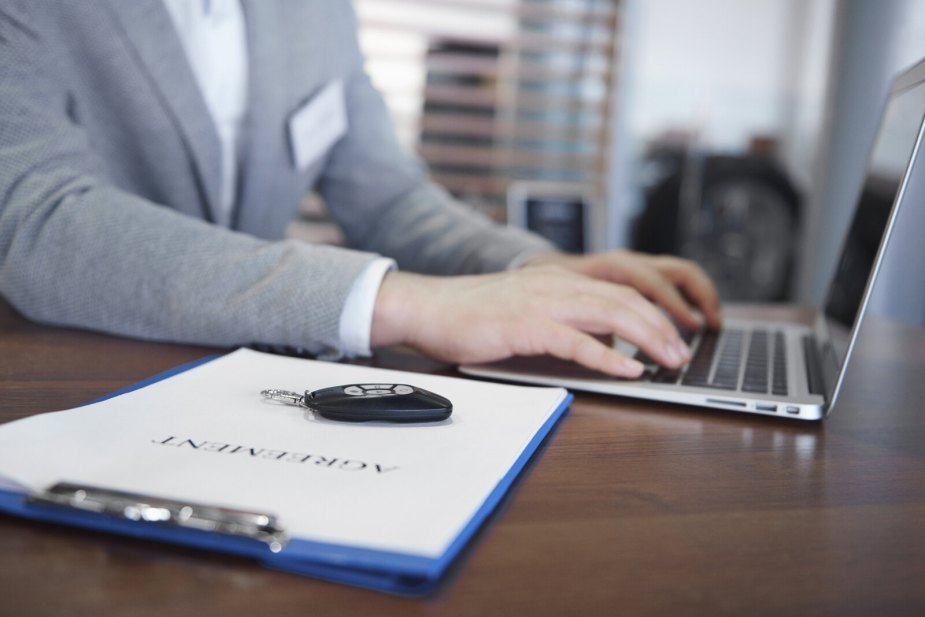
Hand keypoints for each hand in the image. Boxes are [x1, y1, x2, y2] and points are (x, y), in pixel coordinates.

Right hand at [370, 266, 694, 377]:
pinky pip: (577, 342)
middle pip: (625, 300)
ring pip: (610, 314)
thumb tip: (599, 345)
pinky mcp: (525, 326)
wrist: (426, 307)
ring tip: (670, 362)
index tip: (674, 339)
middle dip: (662, 327)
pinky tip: (629, 371)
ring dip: (647, 339)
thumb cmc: (471, 316)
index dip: (653, 314)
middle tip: (683, 355)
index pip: (620, 292)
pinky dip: (608, 357)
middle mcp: (555, 285)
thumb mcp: (525, 313)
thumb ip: (562, 323)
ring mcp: (541, 303)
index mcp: (557, 281)